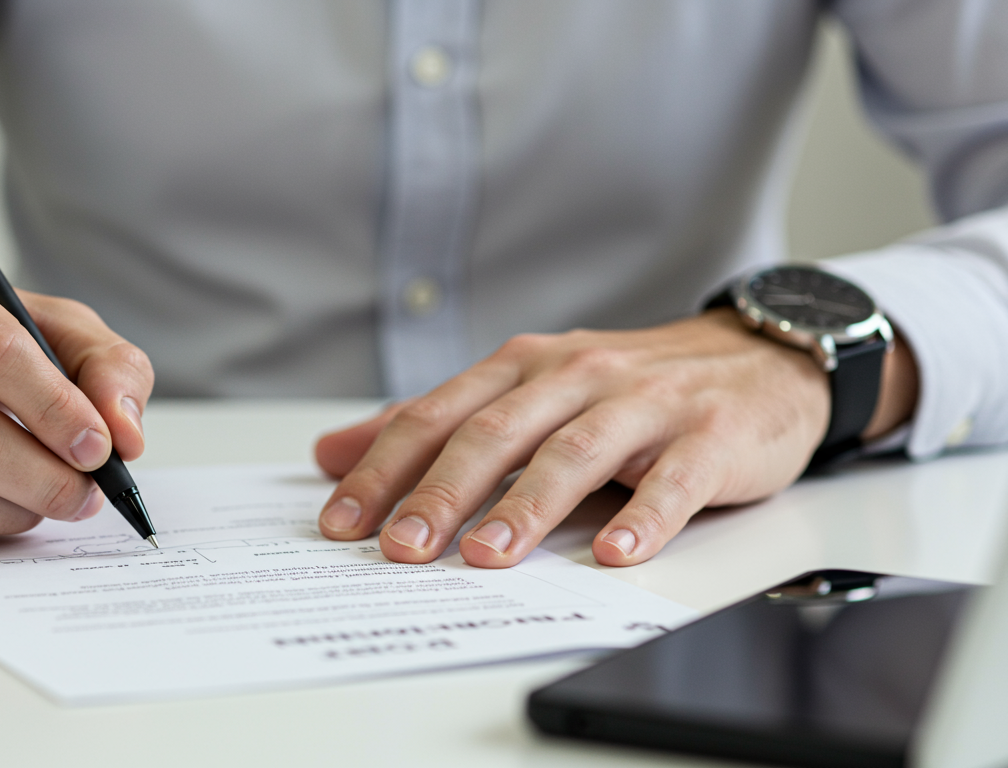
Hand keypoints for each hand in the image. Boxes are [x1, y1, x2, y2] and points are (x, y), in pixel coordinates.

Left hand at [313, 309, 916, 567]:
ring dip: (527, 508)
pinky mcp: (709, 435)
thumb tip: (334, 453)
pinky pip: (672, 480)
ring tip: (487, 556)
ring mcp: (643, 403)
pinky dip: (642, 518)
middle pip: (495, 434)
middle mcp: (575, 376)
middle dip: (441, 493)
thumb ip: (435, 423)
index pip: (438, 417)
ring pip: (574, 454)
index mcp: (522, 367)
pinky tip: (614, 555)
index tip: (342, 521)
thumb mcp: (524, 392)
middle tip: (399, 547)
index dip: (385, 468)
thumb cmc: (625, 386)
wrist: (754, 357)